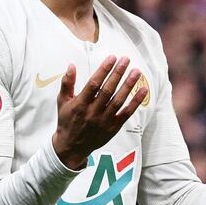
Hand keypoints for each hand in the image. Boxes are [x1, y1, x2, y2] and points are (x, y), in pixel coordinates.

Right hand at [52, 55, 147, 169]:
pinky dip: (136, 102)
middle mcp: (93, 112)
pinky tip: (143, 90)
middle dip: (118, 73)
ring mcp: (104, 120)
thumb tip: (71, 66)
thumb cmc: (67, 120)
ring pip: (119, 101)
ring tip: (136, 71)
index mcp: (80, 104)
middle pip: (108, 90)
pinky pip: (126, 113)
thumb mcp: (62, 102)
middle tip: (126, 60)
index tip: (112, 58)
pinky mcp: (113, 127)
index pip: (94, 84)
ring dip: (129, 85)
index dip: (104, 70)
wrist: (72, 147)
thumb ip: (67, 83)